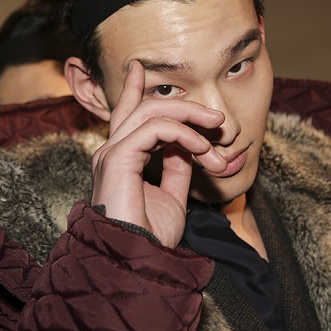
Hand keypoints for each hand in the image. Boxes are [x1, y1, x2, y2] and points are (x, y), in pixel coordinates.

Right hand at [91, 61, 226, 247]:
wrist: (136, 262)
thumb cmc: (150, 238)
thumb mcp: (172, 197)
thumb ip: (176, 169)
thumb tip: (188, 149)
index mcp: (120, 160)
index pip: (128, 116)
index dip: (134, 90)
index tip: (140, 68)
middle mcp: (111, 152)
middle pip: (146, 109)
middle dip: (185, 106)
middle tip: (218, 119)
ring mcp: (112, 153)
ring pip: (153, 113)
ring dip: (192, 119)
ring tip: (219, 133)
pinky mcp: (118, 158)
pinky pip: (157, 130)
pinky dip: (184, 134)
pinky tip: (202, 149)